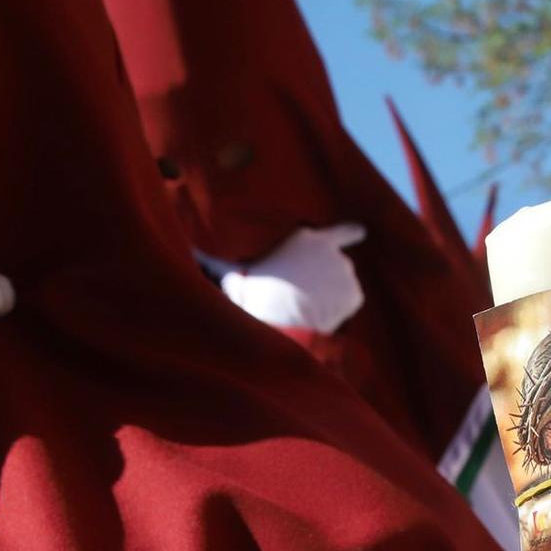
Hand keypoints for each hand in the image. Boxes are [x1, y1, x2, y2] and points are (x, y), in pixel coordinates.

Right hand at [216, 223, 365, 333]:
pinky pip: (348, 303)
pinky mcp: (354, 295)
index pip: (340, 231)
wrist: (280, 320)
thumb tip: (188, 253)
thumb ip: (218, 264)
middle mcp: (332, 251)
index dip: (351, 233)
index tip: (362, 232)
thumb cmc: (256, 295)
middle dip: (325, 278)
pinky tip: (320, 316)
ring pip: (341, 285)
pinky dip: (339, 310)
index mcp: (307, 237)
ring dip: (331, 295)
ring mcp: (346, 272)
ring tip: (307, 308)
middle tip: (303, 295)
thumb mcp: (235, 276)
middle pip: (335, 264)